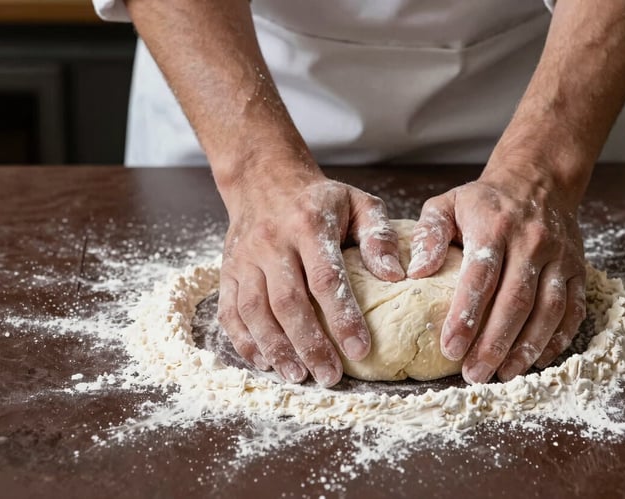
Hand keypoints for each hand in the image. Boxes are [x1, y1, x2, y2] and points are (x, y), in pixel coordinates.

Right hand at [216, 165, 403, 386]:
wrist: (264, 179)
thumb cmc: (319, 200)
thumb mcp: (359, 203)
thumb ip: (379, 236)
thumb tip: (396, 275)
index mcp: (309, 226)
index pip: (326, 279)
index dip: (343, 317)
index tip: (360, 349)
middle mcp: (272, 242)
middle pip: (288, 302)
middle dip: (309, 344)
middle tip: (329, 377)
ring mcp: (245, 258)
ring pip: (255, 311)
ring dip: (276, 348)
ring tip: (298, 377)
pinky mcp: (227, 271)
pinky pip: (230, 311)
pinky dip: (245, 341)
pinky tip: (265, 362)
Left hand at [407, 161, 586, 383]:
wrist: (538, 181)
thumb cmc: (484, 202)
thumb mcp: (447, 205)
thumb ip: (428, 236)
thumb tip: (414, 272)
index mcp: (494, 227)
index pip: (481, 277)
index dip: (466, 315)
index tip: (450, 348)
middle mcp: (531, 242)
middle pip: (516, 301)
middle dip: (495, 343)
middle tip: (474, 375)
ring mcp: (559, 256)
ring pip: (548, 310)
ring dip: (527, 348)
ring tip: (504, 375)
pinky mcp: (578, 269)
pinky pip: (572, 309)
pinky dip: (558, 338)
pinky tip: (537, 360)